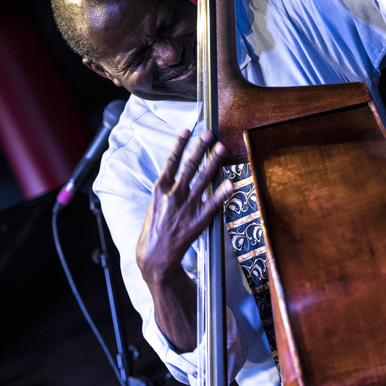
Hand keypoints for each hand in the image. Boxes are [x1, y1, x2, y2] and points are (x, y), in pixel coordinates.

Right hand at [136, 129, 232, 287]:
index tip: (187, 131)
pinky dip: (222, 193)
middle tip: (209, 134)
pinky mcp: (198, 220)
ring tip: (221, 148)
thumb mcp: (155, 203)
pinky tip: (230, 182)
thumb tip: (177, 170)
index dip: (180, 144)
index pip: (171, 161)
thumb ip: (167, 187)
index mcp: (161, 189)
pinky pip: (213, 203)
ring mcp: (187, 206)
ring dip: (213, 162)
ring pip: (203, 179)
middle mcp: (174, 194)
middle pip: (190, 165)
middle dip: (200, 148)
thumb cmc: (155, 227)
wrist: (155, 254)